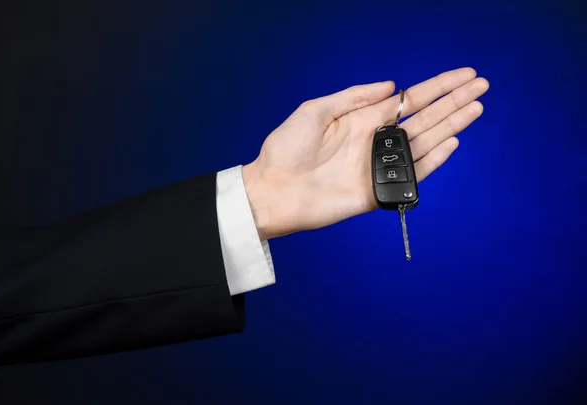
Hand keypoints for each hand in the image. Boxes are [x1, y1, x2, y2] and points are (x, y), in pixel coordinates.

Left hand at [242, 67, 488, 239]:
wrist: (271, 190)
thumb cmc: (285, 149)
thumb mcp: (316, 110)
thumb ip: (355, 97)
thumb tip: (391, 86)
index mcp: (361, 120)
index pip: (408, 100)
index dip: (437, 87)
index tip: (464, 75)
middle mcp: (374, 141)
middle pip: (423, 118)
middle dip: (452, 102)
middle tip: (481, 87)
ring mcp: (377, 167)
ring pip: (423, 143)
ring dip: (450, 126)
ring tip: (476, 109)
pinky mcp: (376, 192)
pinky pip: (410, 175)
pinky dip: (433, 161)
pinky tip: (452, 143)